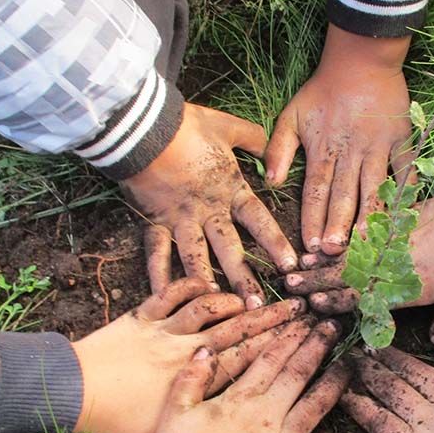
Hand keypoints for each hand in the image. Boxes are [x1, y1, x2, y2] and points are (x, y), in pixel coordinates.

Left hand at [72, 277, 305, 432]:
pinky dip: (190, 285)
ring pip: (209, 309)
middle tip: (299, 308)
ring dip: (234, 301)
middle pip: (237, 330)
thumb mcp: (168, 428)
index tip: (305, 336)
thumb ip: (206, 412)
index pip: (248, 358)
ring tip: (256, 298)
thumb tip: (241, 411)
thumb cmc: (120, 423)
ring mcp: (164, 330)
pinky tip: (208, 283)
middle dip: (272, 319)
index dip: (279, 346)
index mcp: (196, 380)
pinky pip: (170, 293)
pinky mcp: (141, 316)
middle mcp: (185, 350)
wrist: (72, 395)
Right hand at [121, 103, 297, 308]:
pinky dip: (157, 275)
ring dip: (205, 283)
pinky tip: (162, 298)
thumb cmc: (187, 124)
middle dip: (244, 278)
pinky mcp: (153, 220)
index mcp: (229, 189)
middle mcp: (208, 210)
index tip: (291, 265)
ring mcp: (179, 218)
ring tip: (215, 307)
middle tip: (256, 305)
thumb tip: (272, 148)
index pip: (259, 220)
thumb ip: (254, 139)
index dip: (275, 243)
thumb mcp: (228, 126)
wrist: (142, 125)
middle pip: (229, 249)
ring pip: (195, 257)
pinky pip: (155, 252)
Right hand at [141, 317, 349, 432]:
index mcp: (239, 400)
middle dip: (318, 346)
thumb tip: (205, 350)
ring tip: (348, 366)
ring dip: (334, 383)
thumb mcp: (173, 415)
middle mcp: (267, 417)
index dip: (290, 335)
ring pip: (317, 406)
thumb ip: (191, 379)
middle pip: (299, 373)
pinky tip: (337, 431)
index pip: (271, 357)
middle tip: (334, 327)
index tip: (306, 319)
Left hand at [266, 25, 414, 255]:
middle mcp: (350, 152)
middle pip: (343, 195)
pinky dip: (406, 192)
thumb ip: (279, 148)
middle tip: (335, 252)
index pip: (315, 191)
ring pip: (373, 188)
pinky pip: (406, 170)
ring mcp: (378, 147)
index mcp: (323, 149)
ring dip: (370, 216)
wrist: (361, 59)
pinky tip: (405, 216)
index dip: (312, 219)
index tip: (310, 245)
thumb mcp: (291, 114)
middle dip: (339, 226)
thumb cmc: (323, 91)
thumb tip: (271, 182)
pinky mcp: (401, 140)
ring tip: (368, 242)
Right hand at [284, 187, 433, 344]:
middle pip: (350, 272)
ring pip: (354, 251)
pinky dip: (347, 240)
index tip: (314, 306)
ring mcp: (399, 237)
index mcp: (412, 283)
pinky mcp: (406, 220)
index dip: (338, 302)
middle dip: (319, 280)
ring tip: (301, 264)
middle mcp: (398, 259)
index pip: (365, 296)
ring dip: (326, 259)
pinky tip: (336, 242)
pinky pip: (368, 234)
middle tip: (290, 286)